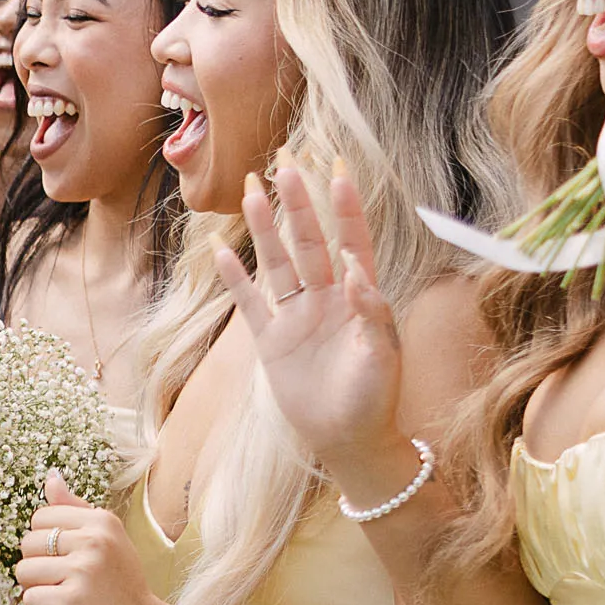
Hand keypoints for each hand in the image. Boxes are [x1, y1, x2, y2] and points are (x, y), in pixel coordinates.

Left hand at [13, 478, 161, 604]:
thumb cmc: (123, 587)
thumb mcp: (108, 541)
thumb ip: (76, 510)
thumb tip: (51, 478)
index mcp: (101, 520)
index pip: (40, 517)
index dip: (44, 543)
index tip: (67, 560)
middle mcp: (94, 539)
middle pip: (27, 543)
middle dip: (37, 567)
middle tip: (64, 583)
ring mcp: (84, 569)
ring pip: (23, 571)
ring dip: (37, 590)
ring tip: (65, 598)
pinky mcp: (73, 600)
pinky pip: (30, 600)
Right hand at [232, 159, 412, 487]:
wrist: (349, 440)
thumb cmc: (376, 399)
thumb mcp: (382, 356)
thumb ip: (372, 313)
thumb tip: (355, 273)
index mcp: (358, 298)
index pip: (351, 242)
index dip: (345, 207)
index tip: (337, 170)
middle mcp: (326, 300)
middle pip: (308, 241)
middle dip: (298, 203)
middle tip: (285, 164)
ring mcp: (296, 318)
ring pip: (278, 262)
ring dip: (266, 228)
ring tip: (252, 191)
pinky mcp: (272, 342)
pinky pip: (251, 303)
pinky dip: (236, 278)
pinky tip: (221, 250)